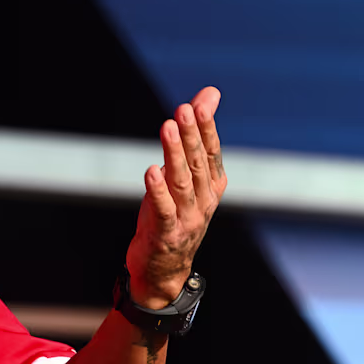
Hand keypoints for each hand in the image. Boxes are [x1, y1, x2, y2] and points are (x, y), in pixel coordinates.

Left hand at [124, 87, 225, 307]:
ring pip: (182, 182)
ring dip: (175, 154)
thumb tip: (210, 93)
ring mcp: (187, 219)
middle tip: (184, 109)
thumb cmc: (174, 215)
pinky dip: (158, 190)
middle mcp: (204, 201)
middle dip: (192, 134)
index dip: (207, 129)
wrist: (164, 270)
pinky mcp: (166, 234)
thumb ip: (197, 134)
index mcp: (212, 186)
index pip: (211, 153)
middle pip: (197, 163)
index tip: (200, 104)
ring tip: (168, 129)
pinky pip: (163, 209)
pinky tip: (151, 171)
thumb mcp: (185, 174)